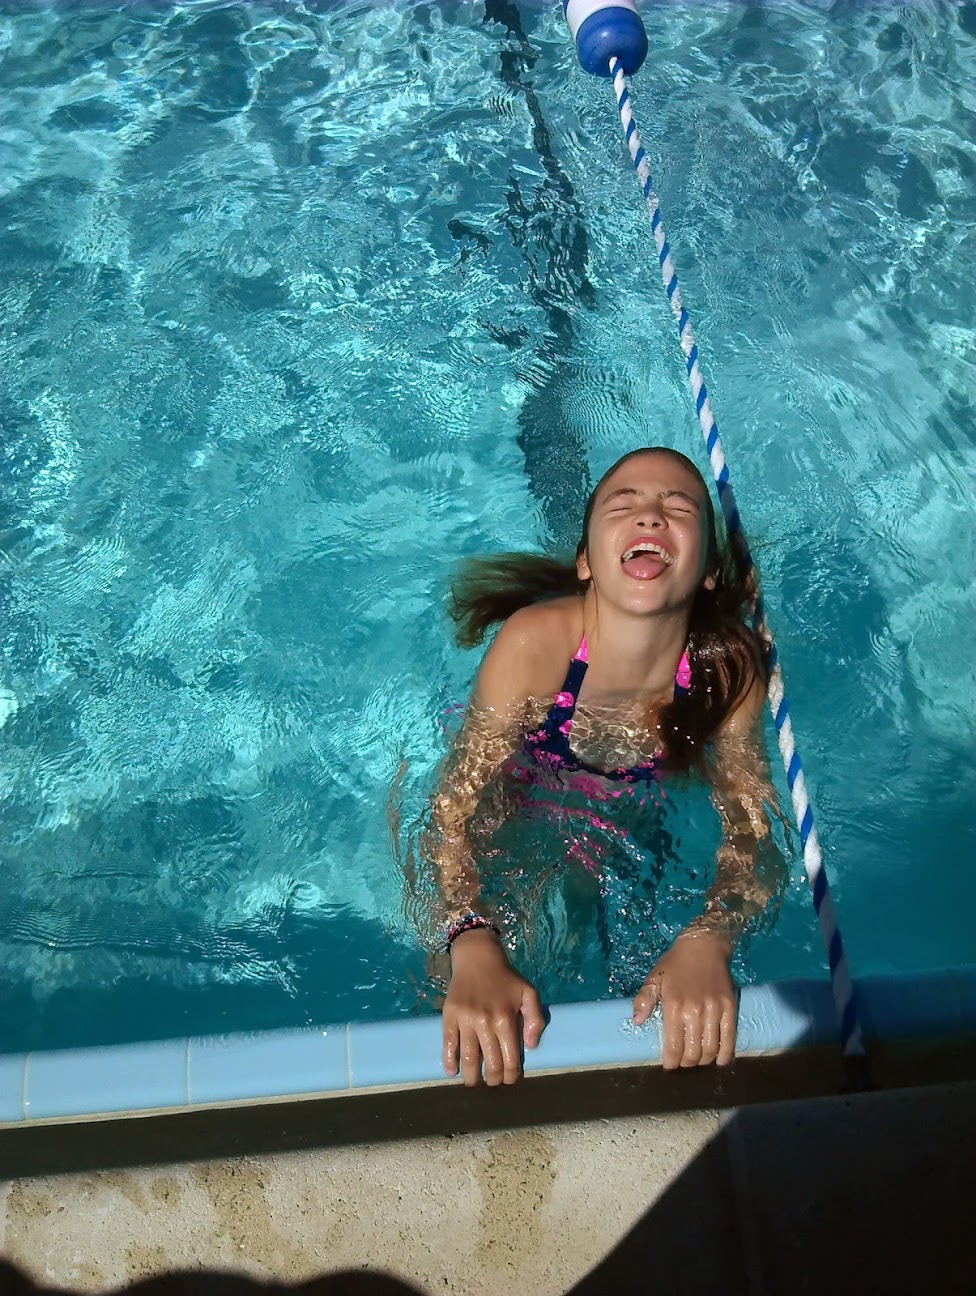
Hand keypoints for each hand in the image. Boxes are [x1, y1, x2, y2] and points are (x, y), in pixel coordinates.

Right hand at [442, 928, 545, 1085]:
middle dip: (494, 1079)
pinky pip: (448, 1043)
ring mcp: (465, 1020)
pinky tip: (451, 1072)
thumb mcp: (529, 993)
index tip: (510, 1079)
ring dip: (472, 1077)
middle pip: (490, 1063)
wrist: (478, 958)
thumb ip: (536, 1019)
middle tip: (494, 1082)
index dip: (511, 1075)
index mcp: (506, 1019)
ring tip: (474, 1082)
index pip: (510, 1059)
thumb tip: (530, 1046)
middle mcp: (485, 1023)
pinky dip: (449, 1061)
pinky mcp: (449, 1016)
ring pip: (468, 1058)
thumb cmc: (506, 978)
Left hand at [632, 931, 736, 1069]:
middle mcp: (694, 1011)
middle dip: (686, 1063)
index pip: (673, 1046)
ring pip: (711, 1048)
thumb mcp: (654, 978)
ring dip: (704, 1061)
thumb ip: (644, 999)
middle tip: (683, 1063)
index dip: (671, 1062)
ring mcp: (713, 1010)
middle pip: (693, 1052)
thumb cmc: (675, 963)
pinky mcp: (729, 1007)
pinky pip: (729, 1037)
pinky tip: (720, 1061)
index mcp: (673, 1006)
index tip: (669, 1066)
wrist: (703, 945)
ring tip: (698, 1060)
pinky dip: (725, 1054)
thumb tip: (637, 1021)